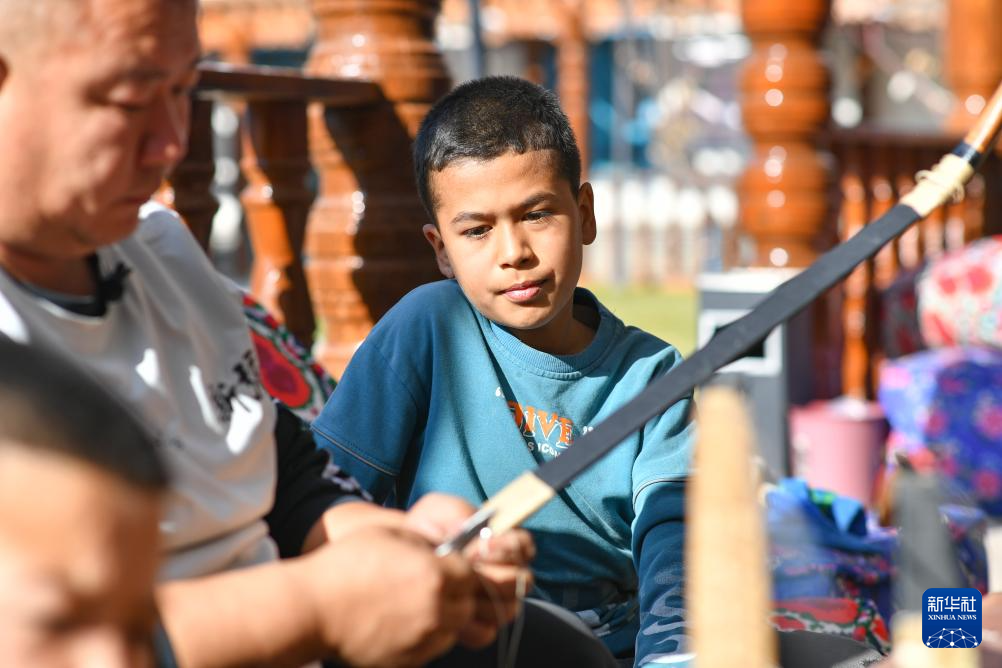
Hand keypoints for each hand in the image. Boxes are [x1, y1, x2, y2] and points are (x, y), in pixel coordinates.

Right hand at [300, 525, 476, 666]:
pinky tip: (399, 624)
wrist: (312, 608)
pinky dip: (423, 638)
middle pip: (465, 605)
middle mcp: (435, 611)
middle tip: (427, 586)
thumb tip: (443, 548)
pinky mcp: (407, 661)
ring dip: (441, 618)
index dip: (457, 568)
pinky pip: (429, 649)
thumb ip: (424, 541)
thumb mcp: (389, 534)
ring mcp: (422, 640)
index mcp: (434, 576)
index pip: (469, 574)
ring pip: (450, 630)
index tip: (443, 566)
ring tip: (411, 605)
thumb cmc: (345, 565)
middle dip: (453, 594)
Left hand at [404, 494, 535, 648]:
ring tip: (453, 588)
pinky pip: (485, 633)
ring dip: (480, 598)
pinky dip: (468, 623)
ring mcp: (495, 603)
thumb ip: (458, 512)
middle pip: (522, 581)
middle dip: (493, 574)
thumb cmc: (425, 531)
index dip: (508, 548)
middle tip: (463, 569)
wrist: (402, 561)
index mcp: (503, 543)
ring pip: (508, 609)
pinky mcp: (478, 627)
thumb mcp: (436, 511)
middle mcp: (506, 573)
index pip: (525, 546)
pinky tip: (447, 609)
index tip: (478, 546)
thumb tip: (474, 531)